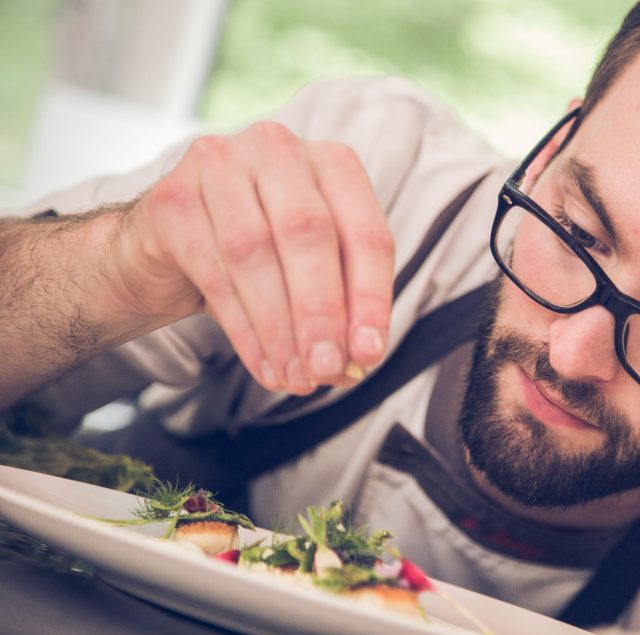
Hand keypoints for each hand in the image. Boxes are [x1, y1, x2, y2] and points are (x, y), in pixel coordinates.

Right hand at [115, 121, 393, 393]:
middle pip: (309, 233)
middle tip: (328, 369)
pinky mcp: (172, 196)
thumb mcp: (310, 274)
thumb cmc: (257, 257)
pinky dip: (244, 328)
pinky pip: (213, 269)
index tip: (369, 352)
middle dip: (322, 312)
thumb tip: (357, 362)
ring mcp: (220, 164)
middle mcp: (279, 148)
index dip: (371, 297)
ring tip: (295, 376)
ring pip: (256, 252)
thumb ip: (339, 308)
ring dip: (280, 326)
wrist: (164, 249)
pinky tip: (263, 364)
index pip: (366, 232)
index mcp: (332, 162)